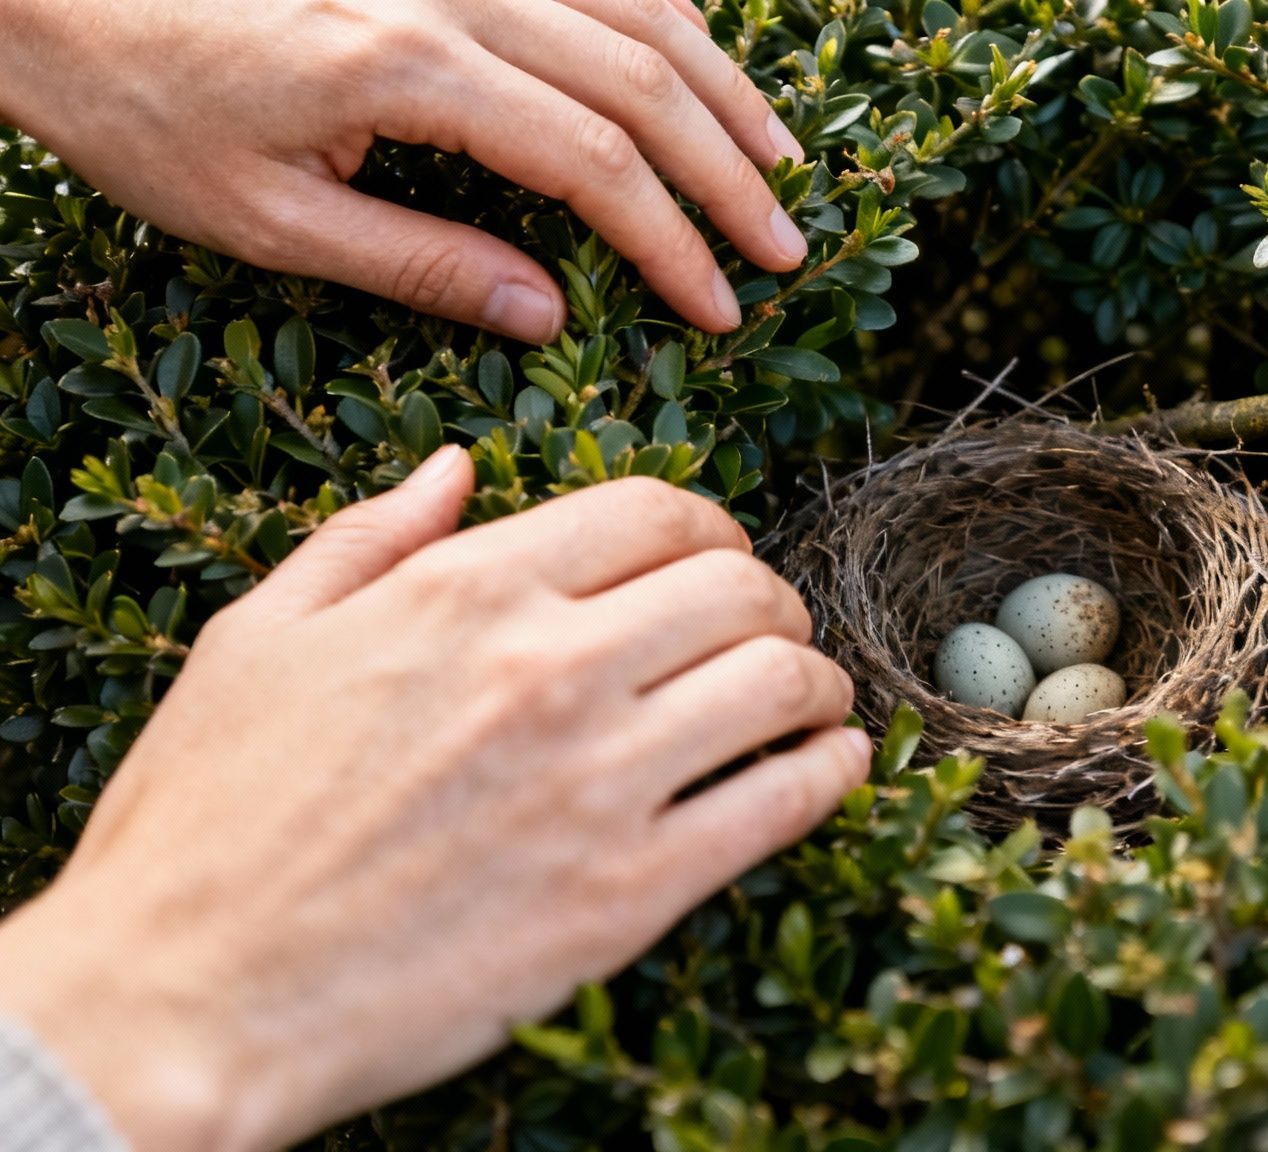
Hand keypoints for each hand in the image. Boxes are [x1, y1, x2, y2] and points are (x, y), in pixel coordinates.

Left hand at [0, 0, 806, 338]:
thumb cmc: (144, 110)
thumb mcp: (267, 219)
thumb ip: (421, 263)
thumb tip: (548, 314)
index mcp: (415, 68)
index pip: (595, 163)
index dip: (673, 242)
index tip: (723, 306)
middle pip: (643, 80)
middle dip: (727, 173)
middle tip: (786, 249)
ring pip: (637, 6)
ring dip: (720, 86)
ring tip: (782, 160)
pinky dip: (660, 9)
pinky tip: (697, 56)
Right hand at [0, 449, 867, 1151]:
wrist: (182, 998)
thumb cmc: (204, 821)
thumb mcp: (258, 641)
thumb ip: (370, 538)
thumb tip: (455, 465)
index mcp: (467, 590)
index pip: (657, 511)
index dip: (712, 526)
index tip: (717, 558)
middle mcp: (550, 666)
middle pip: (740, 586)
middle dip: (772, 599)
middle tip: (769, 631)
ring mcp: (600, 781)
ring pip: (783, 684)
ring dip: (818, 682)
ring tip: (812, 699)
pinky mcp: (630, 893)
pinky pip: (784, 804)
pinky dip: (834, 773)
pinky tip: (836, 764)